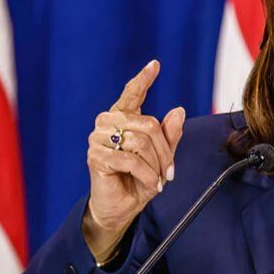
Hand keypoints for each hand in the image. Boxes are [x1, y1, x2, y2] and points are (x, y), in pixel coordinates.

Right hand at [84, 60, 185, 262]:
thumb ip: (169, 136)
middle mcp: (106, 122)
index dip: (143, 79)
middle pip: (147, 124)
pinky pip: (131, 160)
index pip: (132, 94)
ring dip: (156, 165)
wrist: (120, 208)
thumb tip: (178, 110)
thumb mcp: (160, 159)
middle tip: (170, 172)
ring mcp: (98, 138)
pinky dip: (147, 175)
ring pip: (140, 142)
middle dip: (165, 151)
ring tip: (158, 180)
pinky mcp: (96, 157)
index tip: (155, 65)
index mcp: (122, 118)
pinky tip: (150, 184)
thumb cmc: (138, 181)